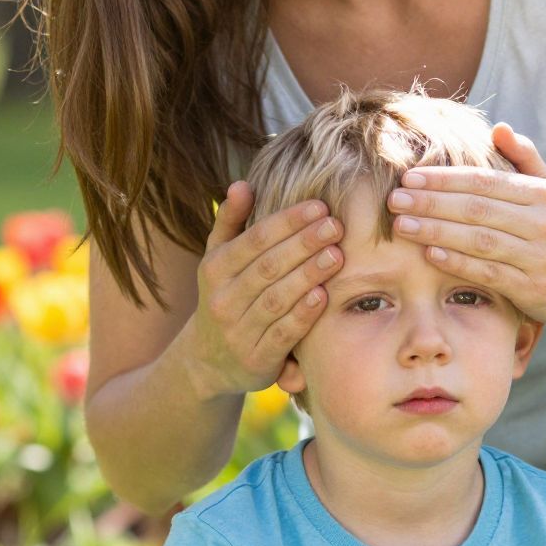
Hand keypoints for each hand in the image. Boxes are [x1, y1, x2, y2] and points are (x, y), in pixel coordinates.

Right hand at [189, 181, 343, 396]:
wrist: (207, 361)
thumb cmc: (225, 297)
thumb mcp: (218, 260)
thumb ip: (230, 223)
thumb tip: (242, 184)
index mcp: (215, 268)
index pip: (255, 239)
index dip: (288, 221)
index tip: (320, 206)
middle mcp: (222, 299)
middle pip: (267, 266)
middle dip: (304, 243)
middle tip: (336, 226)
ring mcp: (237, 331)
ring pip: (276, 298)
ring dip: (307, 275)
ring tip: (337, 255)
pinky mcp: (256, 359)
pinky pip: (282, 334)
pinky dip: (302, 315)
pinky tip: (324, 296)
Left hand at [386, 123, 545, 323]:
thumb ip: (524, 157)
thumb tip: (499, 127)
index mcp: (540, 194)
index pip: (484, 182)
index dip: (444, 178)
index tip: (409, 176)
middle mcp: (542, 224)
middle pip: (477, 209)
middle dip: (432, 203)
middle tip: (395, 200)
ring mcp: (538, 258)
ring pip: (479, 241)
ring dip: (437, 232)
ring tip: (402, 226)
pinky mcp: (533, 289)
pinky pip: (489, 274)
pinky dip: (458, 263)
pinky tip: (430, 255)